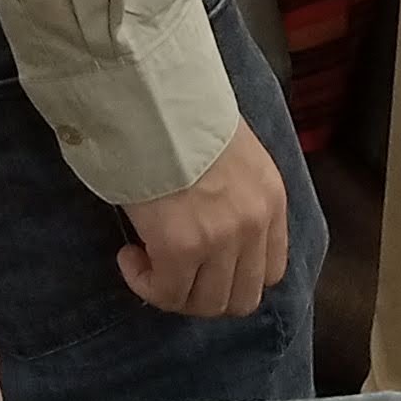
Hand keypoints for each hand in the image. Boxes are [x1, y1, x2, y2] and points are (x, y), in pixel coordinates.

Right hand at [118, 120, 290, 316]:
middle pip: (241, 297)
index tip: (203, 265)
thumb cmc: (182, 114)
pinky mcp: (182, 247)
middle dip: (204, 294)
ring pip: (205, 303)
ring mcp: (222, 239)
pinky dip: (144, 283)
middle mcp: (254, 223)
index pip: (271, 270)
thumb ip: (236, 195)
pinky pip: (166, 292)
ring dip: (173, 291)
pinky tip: (128, 257)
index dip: (233, 278)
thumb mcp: (233, 154)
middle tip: (173, 271)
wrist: (154, 97)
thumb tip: (208, 224)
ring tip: (146, 259)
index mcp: (271, 198)